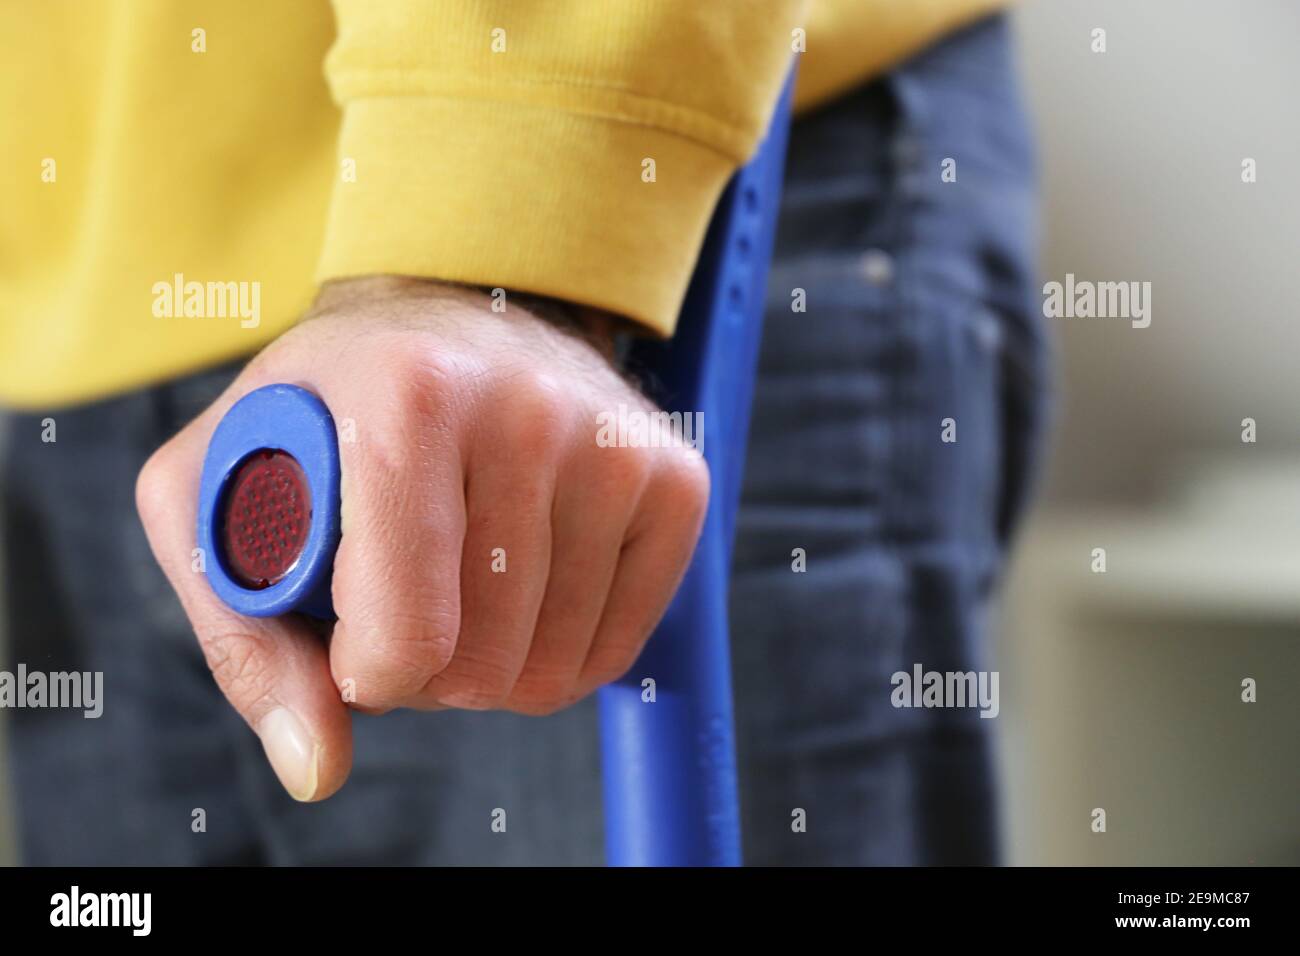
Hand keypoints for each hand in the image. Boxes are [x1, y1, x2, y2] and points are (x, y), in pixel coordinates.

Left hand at [136, 277, 708, 800]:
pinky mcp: (674, 478)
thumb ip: (245, 643)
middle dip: (424, 672)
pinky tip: (523, 584)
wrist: (453, 319)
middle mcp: (530, 410)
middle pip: (480, 668)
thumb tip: (318, 767)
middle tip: (402, 599)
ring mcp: (615, 444)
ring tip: (458, 583)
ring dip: (489, 662)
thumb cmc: (326, 413)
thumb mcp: (217, 496)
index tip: (349, 629)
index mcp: (409, 397)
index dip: (363, 673)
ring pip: (552, 671)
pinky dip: (558, 650)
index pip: (405, 636)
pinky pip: (616, 650)